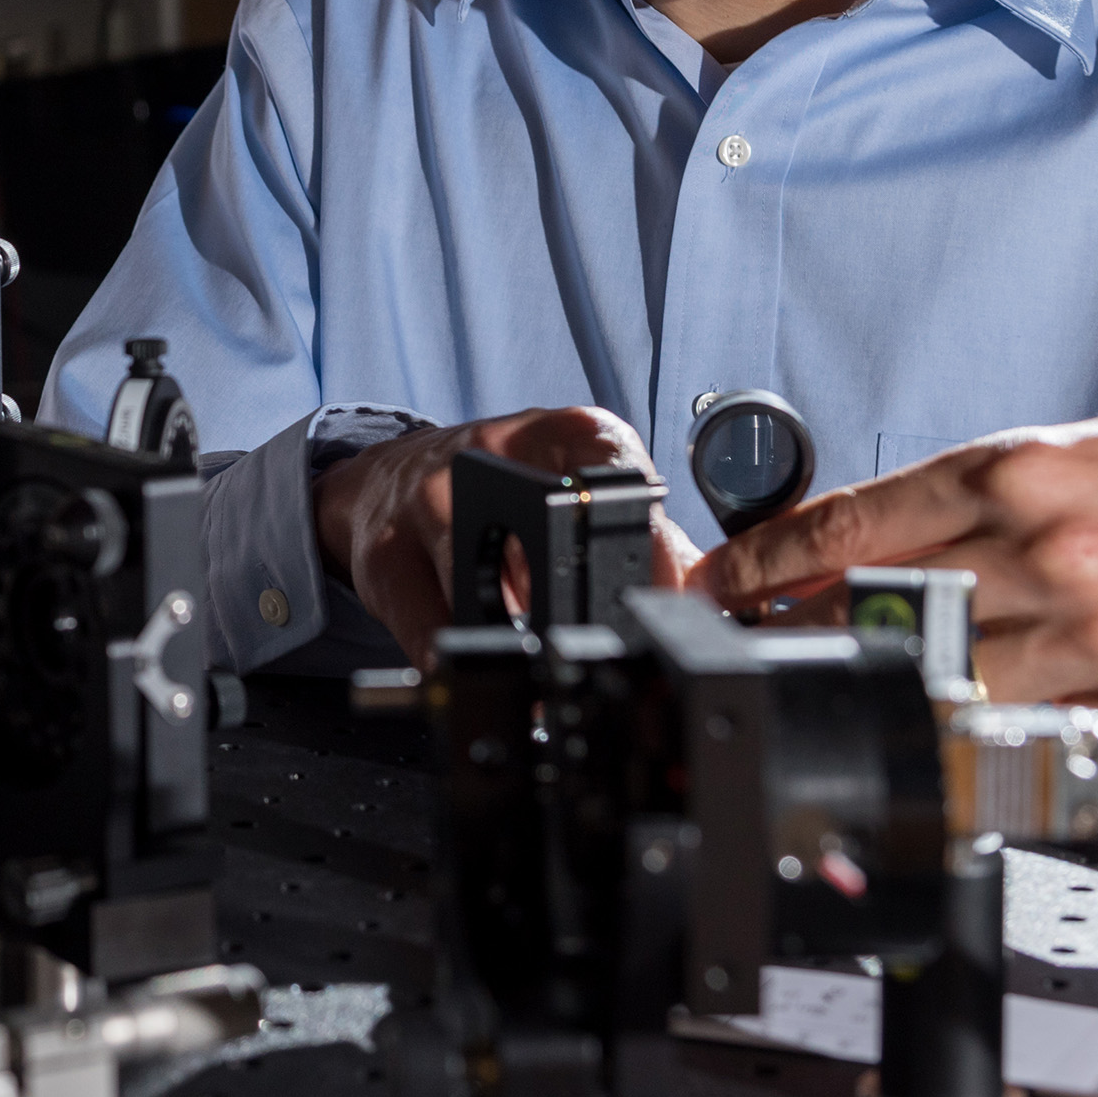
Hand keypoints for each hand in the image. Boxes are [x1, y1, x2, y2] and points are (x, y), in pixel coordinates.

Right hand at [310, 407, 705, 665]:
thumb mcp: (576, 487)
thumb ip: (649, 543)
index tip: (665, 604)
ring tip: (542, 665)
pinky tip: (488, 666)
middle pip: (554, 545)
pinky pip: (436, 634)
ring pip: (490, 601)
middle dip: (584, 615)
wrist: (384, 483)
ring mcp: (429, 502)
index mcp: (558, 430)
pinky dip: (469, 664)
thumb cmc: (494, 485)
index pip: (621, 477)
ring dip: (522, 648)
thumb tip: (712, 603)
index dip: (652, 553)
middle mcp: (489, 453)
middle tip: (602, 650)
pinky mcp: (385, 557)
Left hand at [696, 405, 1097, 739]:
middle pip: (875, 615)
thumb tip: (842, 551)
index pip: (847, 526)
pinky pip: (1028, 742)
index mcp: (1020, 470)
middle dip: (803, 640)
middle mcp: (1051, 549)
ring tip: (845, 701)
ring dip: (878, 700)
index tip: (714, 589)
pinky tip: (948, 741)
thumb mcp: (1071, 454)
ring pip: (939, 689)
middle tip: (760, 653)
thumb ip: (958, 503)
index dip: (758, 567)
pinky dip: (974, 746)